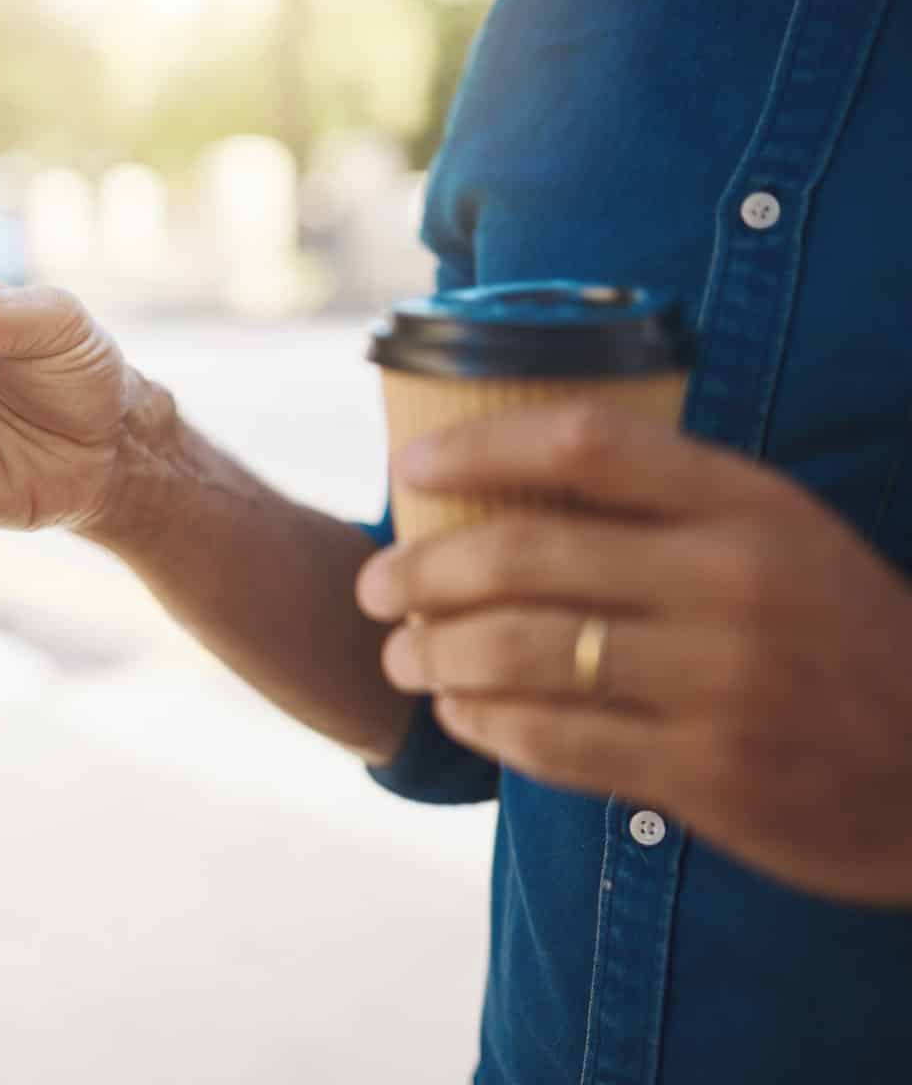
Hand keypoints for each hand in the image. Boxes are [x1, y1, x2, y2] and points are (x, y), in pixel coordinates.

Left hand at [355, 402, 911, 905]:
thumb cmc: (839, 636)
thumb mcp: (782, 537)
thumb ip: (666, 507)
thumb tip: (505, 486)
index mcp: (748, 504)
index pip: (583, 442)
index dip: (477, 445)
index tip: (408, 466)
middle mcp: (732, 582)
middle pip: (525, 551)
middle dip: (422, 570)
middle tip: (375, 587)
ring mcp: (721, 682)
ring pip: (520, 651)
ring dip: (435, 652)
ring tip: (402, 655)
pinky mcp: (707, 774)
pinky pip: (551, 741)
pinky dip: (484, 724)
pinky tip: (461, 715)